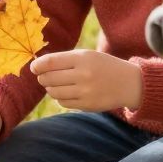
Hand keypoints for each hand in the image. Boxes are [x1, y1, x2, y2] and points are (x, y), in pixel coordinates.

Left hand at [29, 49, 143, 110]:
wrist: (129, 83)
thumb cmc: (103, 66)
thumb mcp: (87, 55)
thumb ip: (63, 60)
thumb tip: (37, 67)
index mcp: (83, 59)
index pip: (50, 62)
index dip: (37, 65)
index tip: (33, 68)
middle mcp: (84, 75)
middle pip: (49, 78)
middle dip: (43, 78)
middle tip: (44, 76)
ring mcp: (86, 92)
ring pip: (54, 92)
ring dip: (50, 88)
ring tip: (55, 84)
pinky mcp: (87, 105)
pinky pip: (63, 103)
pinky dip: (60, 98)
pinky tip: (67, 92)